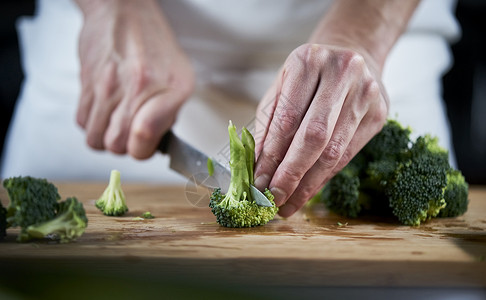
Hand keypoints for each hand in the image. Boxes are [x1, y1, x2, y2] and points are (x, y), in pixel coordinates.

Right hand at [75, 0, 193, 158]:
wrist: (123, 11)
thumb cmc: (154, 45)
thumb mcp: (180, 77)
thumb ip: (170, 113)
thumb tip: (156, 143)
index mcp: (170, 88)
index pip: (144, 136)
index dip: (143, 149)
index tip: (145, 145)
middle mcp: (138, 87)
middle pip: (117, 145)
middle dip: (125, 146)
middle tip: (132, 133)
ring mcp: (108, 86)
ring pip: (95, 139)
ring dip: (106, 138)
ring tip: (116, 124)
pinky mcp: (86, 83)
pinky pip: (81, 121)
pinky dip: (91, 124)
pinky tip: (104, 111)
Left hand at [254, 43, 387, 216]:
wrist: (354, 52)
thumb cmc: (309, 74)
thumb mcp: (282, 86)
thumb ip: (268, 124)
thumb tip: (258, 168)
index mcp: (309, 61)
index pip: (287, 118)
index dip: (271, 156)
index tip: (258, 182)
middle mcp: (342, 73)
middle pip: (314, 136)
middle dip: (291, 174)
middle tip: (273, 199)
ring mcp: (366, 93)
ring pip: (334, 151)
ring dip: (308, 183)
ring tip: (289, 203)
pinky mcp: (380, 114)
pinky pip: (348, 154)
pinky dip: (325, 176)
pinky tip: (309, 189)